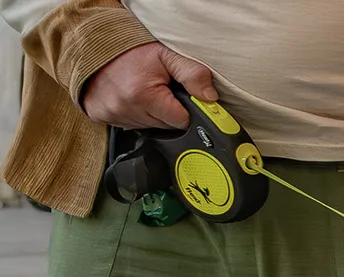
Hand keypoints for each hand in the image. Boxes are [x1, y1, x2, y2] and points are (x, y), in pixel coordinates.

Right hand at [81, 42, 214, 129]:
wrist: (91, 41)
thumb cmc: (129, 48)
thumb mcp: (166, 54)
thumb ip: (192, 74)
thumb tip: (210, 96)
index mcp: (143, 95)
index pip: (181, 121)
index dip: (184, 108)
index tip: (177, 95)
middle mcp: (125, 108)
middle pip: (166, 126)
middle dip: (167, 110)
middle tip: (158, 88)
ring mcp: (111, 114)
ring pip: (148, 127)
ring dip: (151, 112)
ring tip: (142, 89)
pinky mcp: (101, 116)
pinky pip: (129, 125)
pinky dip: (134, 113)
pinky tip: (130, 96)